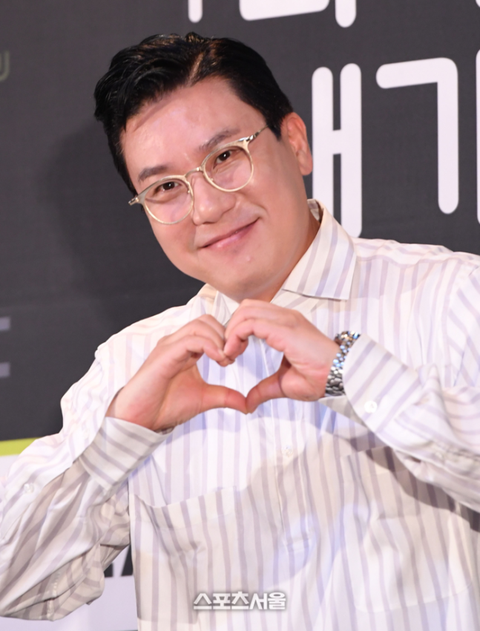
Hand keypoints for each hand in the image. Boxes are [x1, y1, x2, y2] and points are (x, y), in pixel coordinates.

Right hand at [106, 315, 246, 431]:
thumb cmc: (165, 406)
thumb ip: (225, 396)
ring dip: (219, 339)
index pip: (210, 327)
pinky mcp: (164, 354)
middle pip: (207, 320)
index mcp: (186, 348)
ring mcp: (169, 346)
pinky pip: (190, 339)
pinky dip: (208, 345)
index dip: (228, 337)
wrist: (140, 419)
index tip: (238, 355)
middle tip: (234, 356)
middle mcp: (177, 342)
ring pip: (200, 325)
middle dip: (226, 334)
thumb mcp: (204, 399)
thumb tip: (247, 404)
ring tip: (226, 359)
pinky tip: (218, 359)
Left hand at [224, 300, 338, 412]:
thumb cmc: (319, 378)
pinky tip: (234, 352)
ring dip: (231, 331)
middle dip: (230, 327)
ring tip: (229, 353)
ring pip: (245, 311)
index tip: (232, 353)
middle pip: (245, 307)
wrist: (339, 377)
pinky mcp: (284, 328)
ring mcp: (285, 320)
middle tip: (228, 352)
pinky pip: (250, 323)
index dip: (236, 330)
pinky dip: (236, 336)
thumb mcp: (283, 384)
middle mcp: (284, 317)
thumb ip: (263, 389)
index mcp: (285, 325)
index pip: (252, 313)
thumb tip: (248, 403)